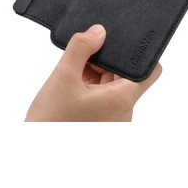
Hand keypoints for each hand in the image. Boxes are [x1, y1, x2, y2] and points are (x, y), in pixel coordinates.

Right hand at [25, 24, 161, 121]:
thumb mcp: (63, 77)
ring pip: (112, 85)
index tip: (120, 42)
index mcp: (122, 99)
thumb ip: (81, 48)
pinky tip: (71, 86)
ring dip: (94, 74)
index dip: (140, 52)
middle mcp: (123, 112)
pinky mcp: (100, 124)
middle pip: (126, 74)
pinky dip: (89, 86)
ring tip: (72, 76)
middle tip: (82, 57)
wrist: (36, 156)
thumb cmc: (51, 123)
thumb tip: (99, 31)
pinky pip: (102, 98)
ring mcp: (112, 121)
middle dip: (105, 61)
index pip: (151, 71)